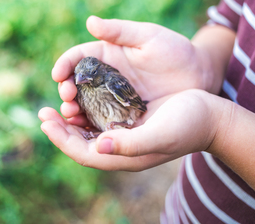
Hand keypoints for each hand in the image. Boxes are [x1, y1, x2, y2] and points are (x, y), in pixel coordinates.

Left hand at [39, 89, 225, 170]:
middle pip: (82, 144)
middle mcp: (122, 149)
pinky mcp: (131, 123)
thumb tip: (97, 145)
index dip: (62, 139)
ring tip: (57, 105)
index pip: (84, 154)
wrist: (211, 116)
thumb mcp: (160, 134)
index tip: (46, 121)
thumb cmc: (189, 124)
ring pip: (90, 132)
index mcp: (126, 156)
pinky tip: (81, 99)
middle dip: (60, 130)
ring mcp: (126, 136)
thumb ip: (130, 144)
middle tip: (43, 112)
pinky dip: (87, 112)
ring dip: (71, 121)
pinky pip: (101, 120)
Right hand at [54, 16, 211, 124]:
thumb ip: (120, 31)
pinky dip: (90, 126)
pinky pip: (101, 121)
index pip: (77, 58)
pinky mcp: (122, 115)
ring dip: (74, 110)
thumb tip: (90, 22)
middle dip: (66, 91)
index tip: (58, 74)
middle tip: (66, 99)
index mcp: (106, 55)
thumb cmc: (176, 51)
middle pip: (76, 84)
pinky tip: (86, 130)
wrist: (200, 77)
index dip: (65, 65)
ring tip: (71, 115)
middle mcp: (104, 77)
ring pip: (85, 105)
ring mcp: (112, 98)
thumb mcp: (149, 37)